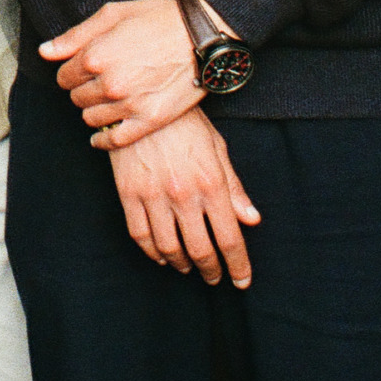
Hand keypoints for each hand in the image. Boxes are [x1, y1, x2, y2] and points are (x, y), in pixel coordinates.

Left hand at [44, 0, 200, 148]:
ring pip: (91, 119)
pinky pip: (114, 141)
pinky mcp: (149, 121)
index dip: (72, 71)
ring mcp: (129, 105)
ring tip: (110, 100)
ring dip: (95, 110)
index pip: (63, 77)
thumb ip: (74, 36)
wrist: (203, 36)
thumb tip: (44, 51)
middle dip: (83, 89)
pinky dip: (103, 140)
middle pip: (76, 98)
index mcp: (96, 56)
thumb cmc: (159, 19)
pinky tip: (103, 135)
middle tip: (101, 81)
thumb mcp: (113, 15)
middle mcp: (108, 84)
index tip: (85, 68)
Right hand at [108, 109, 260, 285]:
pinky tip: (162, 256)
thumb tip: (252, 220)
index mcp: (211, 183)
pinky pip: (140, 235)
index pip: (230, 238)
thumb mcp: (217, 149)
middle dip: (211, 270)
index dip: (238, 265)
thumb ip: (234, 187)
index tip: (242, 281)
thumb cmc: (185, 123)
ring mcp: (153, 195)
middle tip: (215, 278)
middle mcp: (184, 194)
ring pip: (169, 248)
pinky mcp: (128, 193)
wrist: (142, 100)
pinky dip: (152, 252)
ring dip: (182, 264)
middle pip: (200, 250)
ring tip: (188, 268)